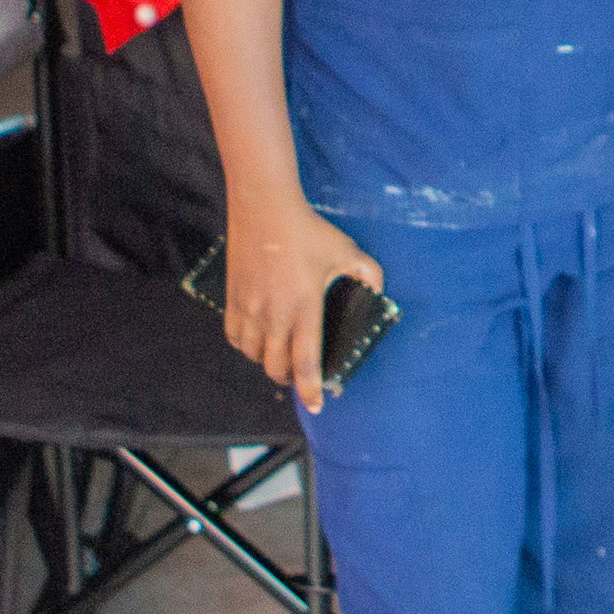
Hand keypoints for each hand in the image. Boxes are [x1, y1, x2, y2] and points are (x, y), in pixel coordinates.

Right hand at [218, 192, 385, 416]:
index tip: (316, 406)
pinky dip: (245, 346)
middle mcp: (274, 314)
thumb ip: (368, 273)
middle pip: (275, 366)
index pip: (305, 362)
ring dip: (266, 362)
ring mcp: (249, 307)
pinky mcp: (232, 298)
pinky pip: (234, 336)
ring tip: (278, 357)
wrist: (264, 207)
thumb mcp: (346, 250)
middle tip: (299, 377)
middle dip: (289, 379)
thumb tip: (381, 290)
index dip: (310, 388)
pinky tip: (256, 340)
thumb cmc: (308, 231)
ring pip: (253, 355)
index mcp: (304, 307)